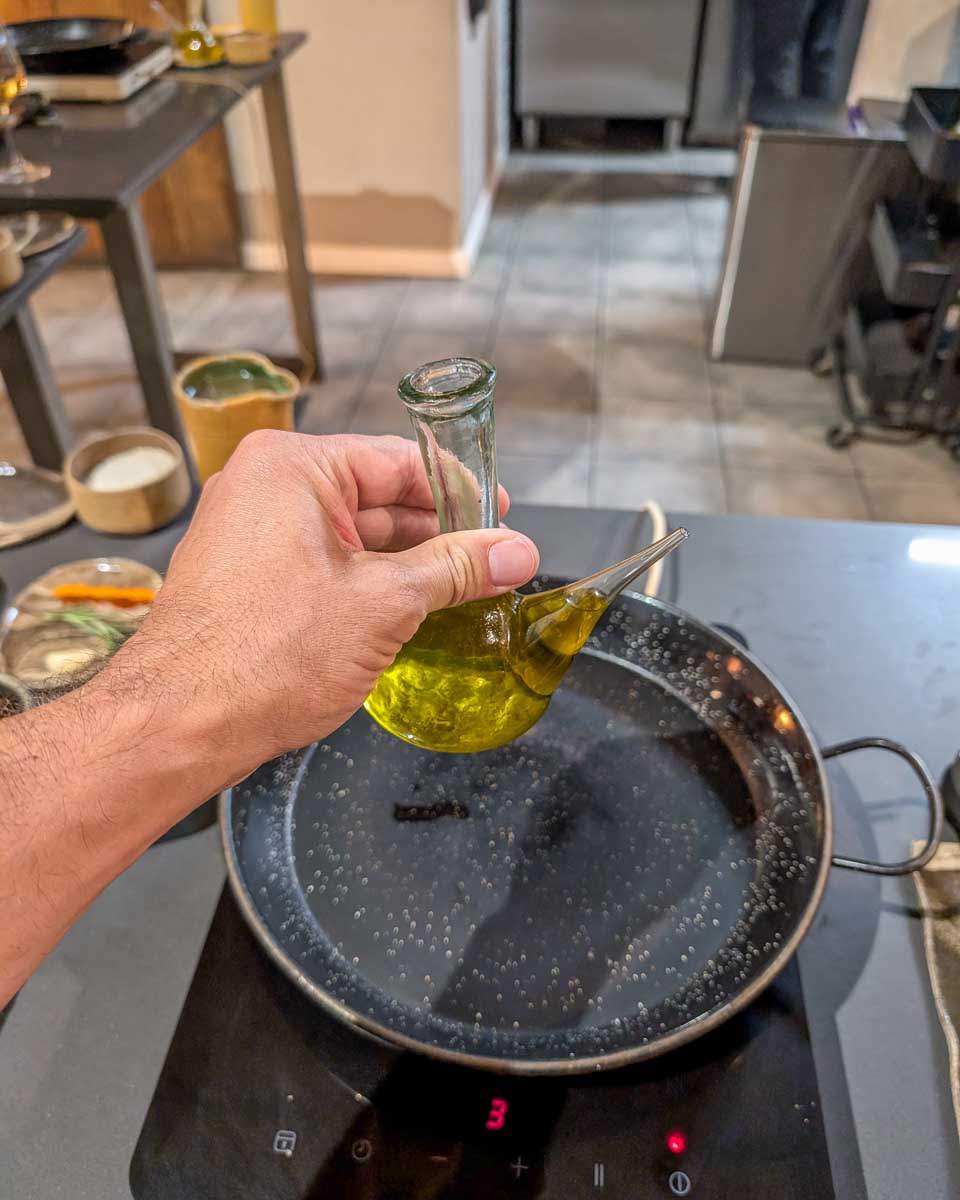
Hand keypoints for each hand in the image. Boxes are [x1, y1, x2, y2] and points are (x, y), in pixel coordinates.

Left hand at [117, 431, 538, 783]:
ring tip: (462, 591)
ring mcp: (251, 534)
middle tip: (493, 561)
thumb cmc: (261, 656)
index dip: (458, 490)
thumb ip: (456, 569)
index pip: (398, 461)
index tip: (500, 516)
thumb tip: (514, 552)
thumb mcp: (384, 603)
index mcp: (292, 467)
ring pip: (352, 538)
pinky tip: (409, 612)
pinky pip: (324, 565)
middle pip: (377, 498)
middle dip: (437, 533)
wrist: (180, 724)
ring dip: (407, 565)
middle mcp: (265, 489)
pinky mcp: (249, 578)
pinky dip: (368, 585)